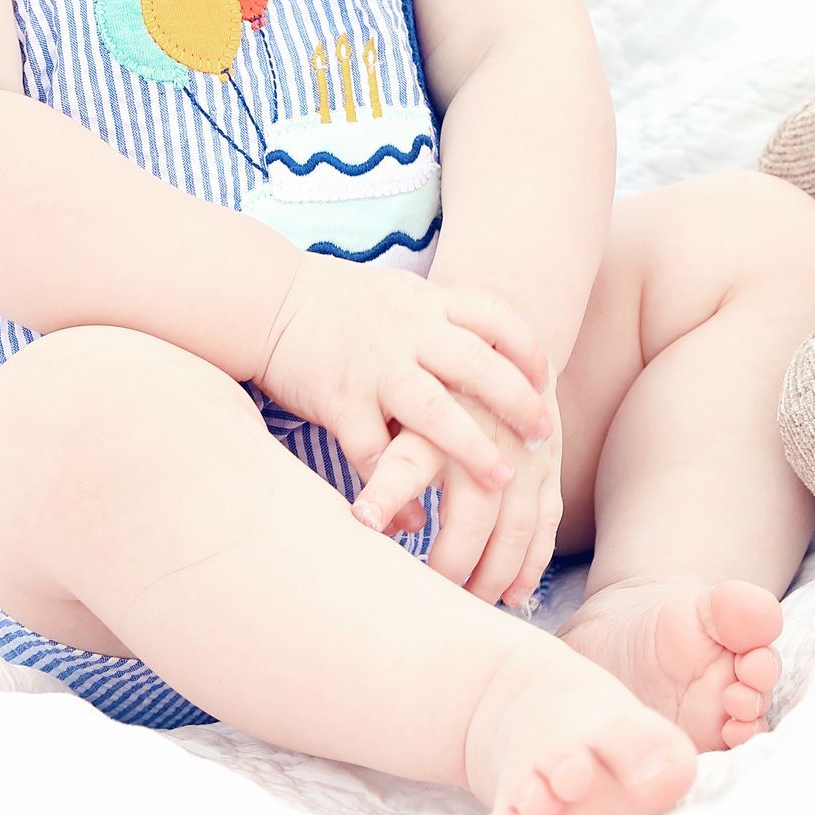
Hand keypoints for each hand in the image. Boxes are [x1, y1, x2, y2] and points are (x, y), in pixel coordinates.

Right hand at [259, 255, 555, 495]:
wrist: (268, 300)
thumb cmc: (340, 303)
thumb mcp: (401, 295)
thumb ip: (443, 320)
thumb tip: (496, 353)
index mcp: (428, 303)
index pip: (495, 316)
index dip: (526, 349)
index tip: (547, 380)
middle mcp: (407, 332)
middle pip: (478, 365)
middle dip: (516, 403)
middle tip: (542, 437)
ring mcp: (374, 367)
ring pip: (433, 411)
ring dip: (471, 449)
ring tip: (501, 481)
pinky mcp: (340, 400)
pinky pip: (373, 453)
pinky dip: (395, 490)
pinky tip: (413, 519)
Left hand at [352, 400, 564, 611]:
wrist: (500, 343)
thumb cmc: (433, 385)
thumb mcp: (400, 405)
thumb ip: (379, 456)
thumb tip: (364, 523)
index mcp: (435, 416)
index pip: (406, 462)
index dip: (385, 493)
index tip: (363, 523)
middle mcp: (484, 435)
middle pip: (474, 513)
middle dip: (453, 561)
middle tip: (429, 595)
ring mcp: (525, 453)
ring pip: (516, 525)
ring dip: (495, 573)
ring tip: (468, 603)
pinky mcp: (550, 465)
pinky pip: (546, 521)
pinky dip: (532, 562)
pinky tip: (513, 594)